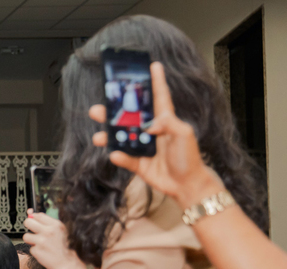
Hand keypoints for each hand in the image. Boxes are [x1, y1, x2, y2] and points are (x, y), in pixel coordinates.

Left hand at [22, 212, 87, 268]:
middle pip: (28, 222)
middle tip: (33, 232)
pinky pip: (30, 248)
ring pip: (26, 236)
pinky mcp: (36, 251)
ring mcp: (41, 241)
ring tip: (40, 244)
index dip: (34, 218)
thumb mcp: (61, 231)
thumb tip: (32, 214)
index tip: (34, 221)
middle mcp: (48, 231)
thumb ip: (48, 223)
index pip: (38, 215)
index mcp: (56, 225)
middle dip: (28, 226)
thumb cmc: (64, 248)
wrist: (67, 263)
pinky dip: (35, 250)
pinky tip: (43, 252)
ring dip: (30, 240)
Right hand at [88, 62, 223, 208]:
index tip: (152, 65)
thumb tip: (150, 123)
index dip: (156, 81)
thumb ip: (169, 124)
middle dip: (114, 111)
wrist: (187, 184)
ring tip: (98, 135)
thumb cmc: (190, 157)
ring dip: (108, 136)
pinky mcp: (138, 164)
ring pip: (121, 138)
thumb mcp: (185, 134)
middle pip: (130, 117)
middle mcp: (152, 131)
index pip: (159, 97)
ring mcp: (143, 148)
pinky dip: (119, 158)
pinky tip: (114, 155)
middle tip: (99, 106)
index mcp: (166, 120)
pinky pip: (125, 159)